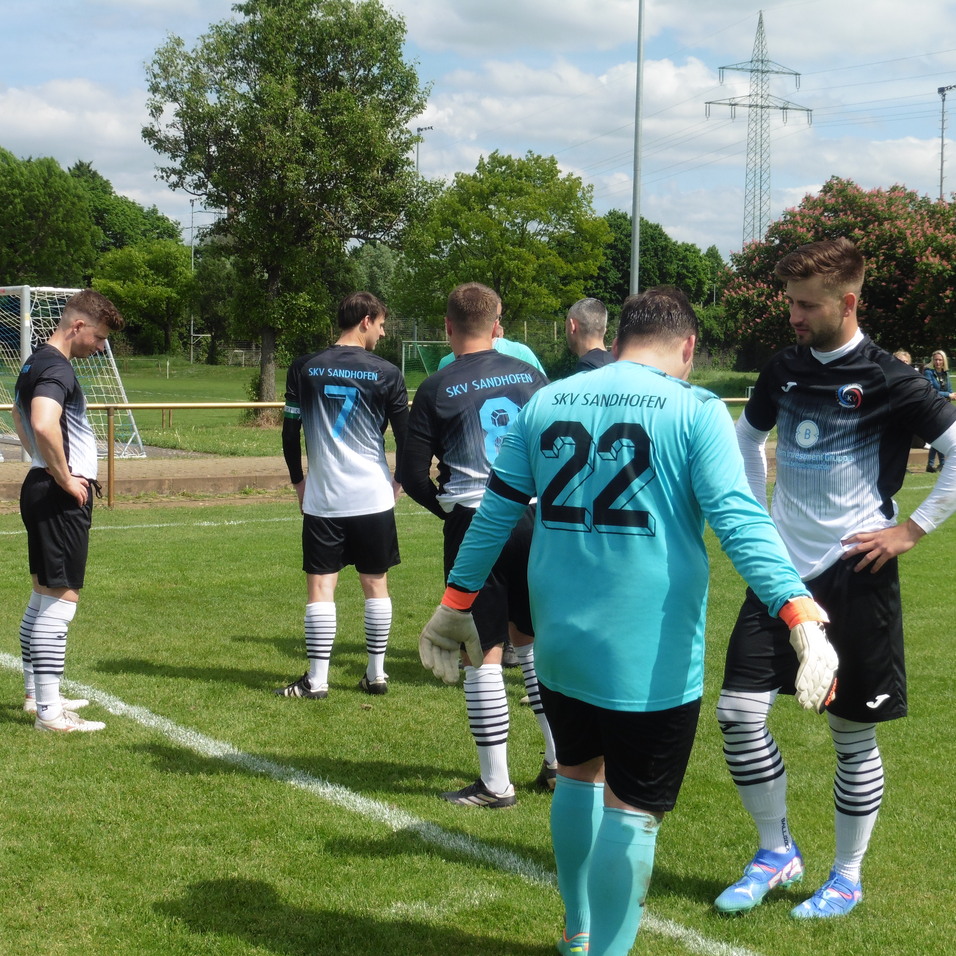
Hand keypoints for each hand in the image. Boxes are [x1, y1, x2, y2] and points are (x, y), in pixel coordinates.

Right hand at [58, 473, 89, 507]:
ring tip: (84, 503)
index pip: (83, 481)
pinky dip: (81, 502)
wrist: (64, 479)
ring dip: (84, 499)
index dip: (86, 484)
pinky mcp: (77, 493)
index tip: (87, 485)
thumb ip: (56, 473)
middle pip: (85, 490)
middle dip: (86, 494)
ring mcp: (79, 489)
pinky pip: (80, 499)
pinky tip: (80, 505)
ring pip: (84, 495)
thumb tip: (47, 470)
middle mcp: (79, 485)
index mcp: (77, 480)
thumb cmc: (62, 477)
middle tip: (86, 497)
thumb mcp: (62, 475)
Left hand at [418, 604, 481, 683]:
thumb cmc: (465, 623)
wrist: (458, 609)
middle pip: (442, 661)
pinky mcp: (427, 634)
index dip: (452, 671)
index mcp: (452, 647)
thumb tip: (478, 667)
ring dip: (436, 665)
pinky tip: (428, 666)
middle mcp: (442, 645)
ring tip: (438, 674)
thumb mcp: (471, 640)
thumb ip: (474, 652)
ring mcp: (434, 640)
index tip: (453, 681)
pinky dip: (426, 656)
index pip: (451, 662)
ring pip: (433, 656)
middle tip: (447, 680)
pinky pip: (425, 647)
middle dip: (444, 670)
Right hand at [780, 598, 836, 712]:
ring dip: (806, 691)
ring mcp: (819, 656)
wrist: (805, 620)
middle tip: (806, 707)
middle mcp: (828, 660)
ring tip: (800, 701)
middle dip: (813, 697)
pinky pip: (805, 669)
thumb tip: (824, 688)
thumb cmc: (810, 639)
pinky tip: (798, 688)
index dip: (822, 696)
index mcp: (832, 661)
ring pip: (813, 678)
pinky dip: (802, 679)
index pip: (828, 683)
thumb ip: (821, 670)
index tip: (816, 707)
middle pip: (821, 683)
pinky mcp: (809, 652)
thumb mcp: (819, 655)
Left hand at [841, 519, 924, 572]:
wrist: (909, 531)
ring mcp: (882, 548)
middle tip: (842, 557)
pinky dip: (875, 567)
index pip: (858, 536)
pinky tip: (872, 572)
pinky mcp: (889, 553)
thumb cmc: (897, 531)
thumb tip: (870, 539)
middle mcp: (876, 541)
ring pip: (868, 557)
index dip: (849, 539)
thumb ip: (876, 535)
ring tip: (855, 570)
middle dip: (850, 552)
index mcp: (874, 534)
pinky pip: (880, 562)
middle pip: (859, 547)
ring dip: (861, 564)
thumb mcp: (883, 531)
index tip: (842, 543)